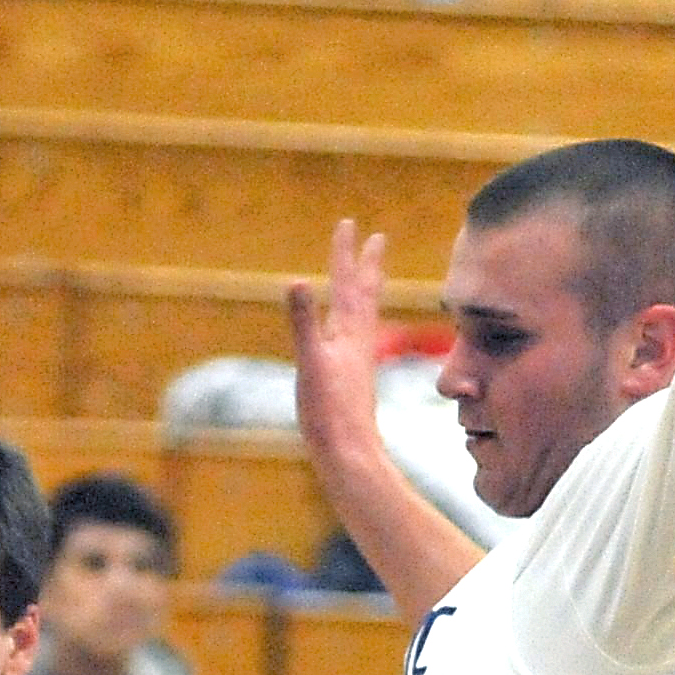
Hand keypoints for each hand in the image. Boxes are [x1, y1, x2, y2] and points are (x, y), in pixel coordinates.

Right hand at [289, 220, 394, 455]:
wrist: (349, 451)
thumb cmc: (329, 410)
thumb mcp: (310, 361)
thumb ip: (303, 321)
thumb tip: (297, 281)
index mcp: (349, 332)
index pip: (347, 282)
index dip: (345, 252)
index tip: (348, 223)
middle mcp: (359, 341)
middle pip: (365, 293)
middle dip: (367, 264)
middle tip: (377, 238)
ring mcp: (358, 359)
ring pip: (365, 315)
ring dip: (366, 291)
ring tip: (368, 279)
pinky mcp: (353, 378)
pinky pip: (358, 338)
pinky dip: (357, 323)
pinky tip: (353, 333)